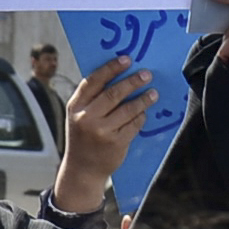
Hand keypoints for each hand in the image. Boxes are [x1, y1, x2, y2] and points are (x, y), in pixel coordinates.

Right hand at [48, 61, 150, 211]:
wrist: (82, 169)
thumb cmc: (82, 137)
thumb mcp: (78, 116)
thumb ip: (91, 98)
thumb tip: (119, 74)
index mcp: (75, 106)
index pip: (94, 81)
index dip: (111, 68)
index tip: (127, 59)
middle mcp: (87, 118)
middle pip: (114, 94)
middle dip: (133, 81)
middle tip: (147, 74)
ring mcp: (102, 132)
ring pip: (128, 109)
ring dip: (143, 99)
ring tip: (153, 93)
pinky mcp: (116, 143)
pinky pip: (134, 125)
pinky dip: (141, 117)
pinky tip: (145, 113)